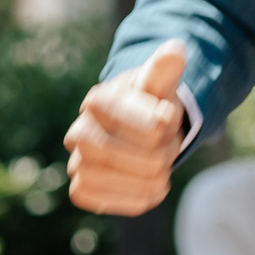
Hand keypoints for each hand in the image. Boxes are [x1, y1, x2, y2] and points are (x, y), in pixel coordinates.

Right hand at [64, 41, 187, 215]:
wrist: (136, 131)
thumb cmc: (149, 105)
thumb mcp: (160, 85)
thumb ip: (166, 70)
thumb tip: (176, 50)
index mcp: (98, 101)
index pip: (147, 123)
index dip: (165, 124)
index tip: (168, 119)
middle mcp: (78, 134)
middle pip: (140, 156)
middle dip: (164, 152)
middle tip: (167, 144)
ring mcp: (77, 165)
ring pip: (134, 183)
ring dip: (158, 175)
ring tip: (158, 163)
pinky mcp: (83, 192)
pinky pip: (121, 203)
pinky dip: (145, 196)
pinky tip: (149, 183)